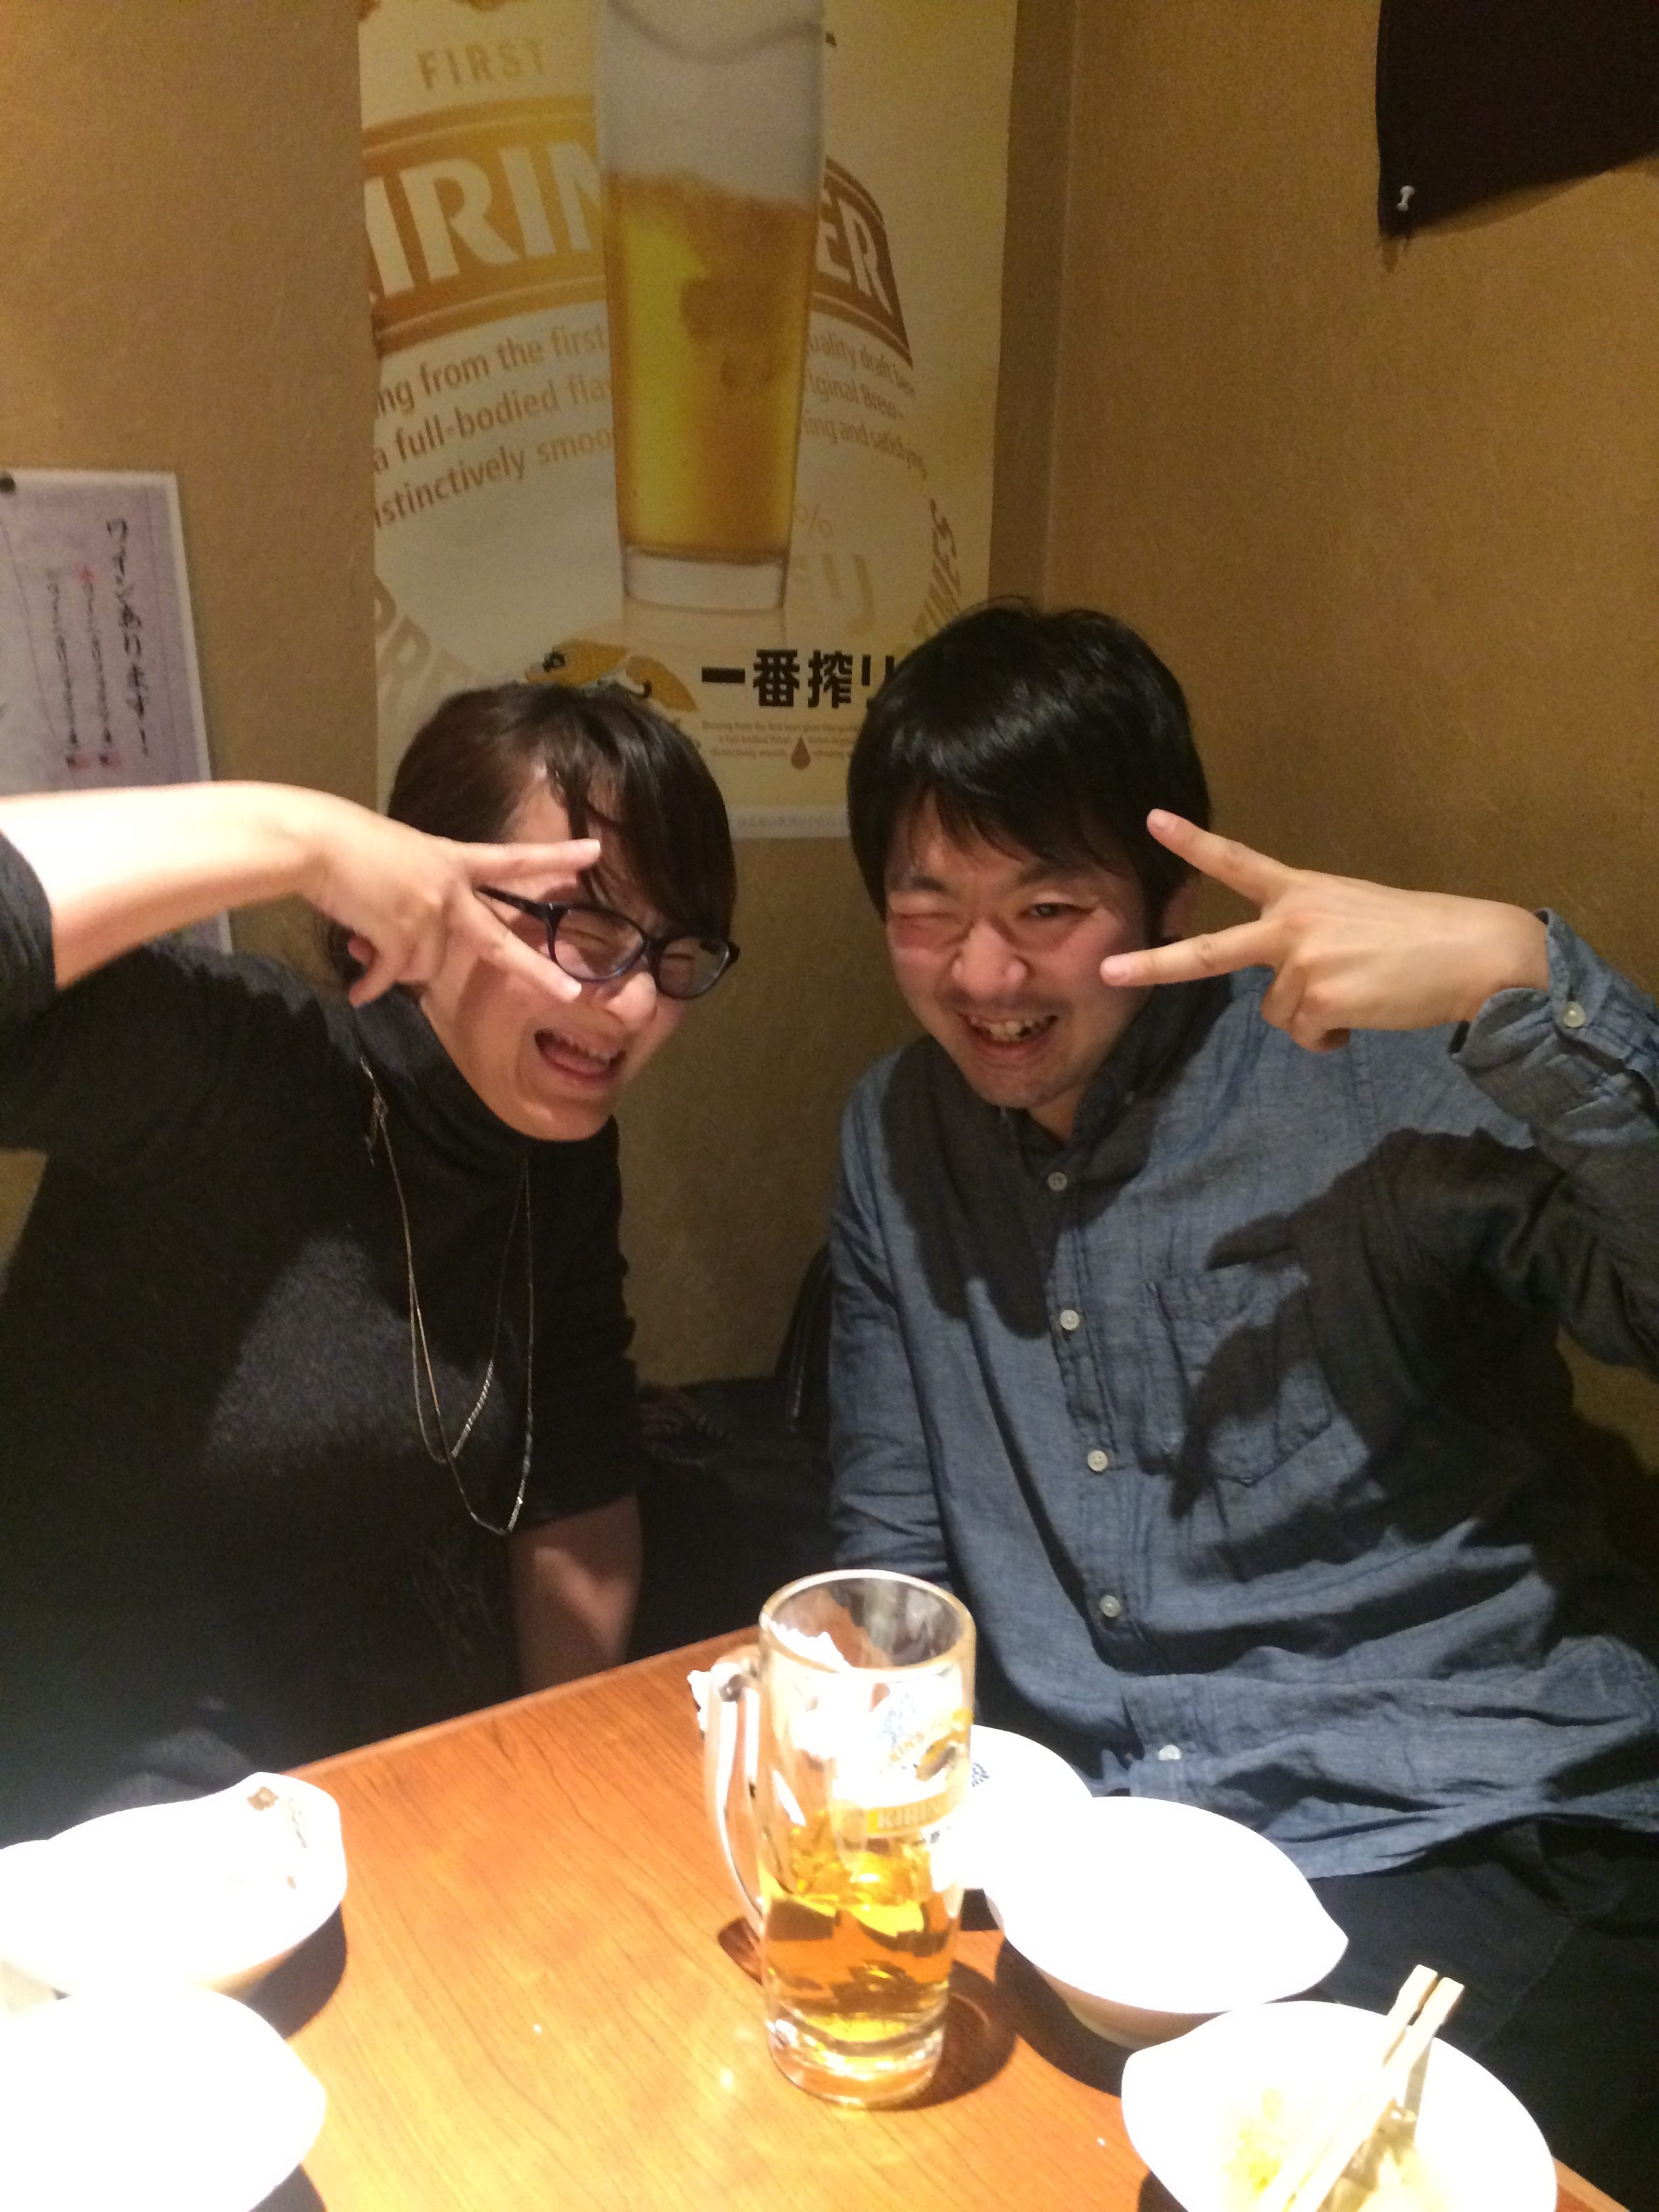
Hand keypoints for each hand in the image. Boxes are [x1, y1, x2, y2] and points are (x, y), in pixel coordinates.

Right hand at [303, 801, 600, 1007]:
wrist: (314, 842)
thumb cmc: (345, 844)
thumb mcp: (397, 860)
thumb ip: (416, 901)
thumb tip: (401, 957)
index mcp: (451, 859)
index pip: (511, 859)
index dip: (553, 857)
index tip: (594, 853)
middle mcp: (449, 889)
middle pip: (497, 940)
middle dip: (537, 970)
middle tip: (571, 992)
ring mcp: (428, 913)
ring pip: (423, 966)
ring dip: (395, 962)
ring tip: (366, 936)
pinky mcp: (401, 935)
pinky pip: (393, 978)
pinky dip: (372, 987)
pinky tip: (359, 993)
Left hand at [1100, 812, 1548, 1051]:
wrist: (1474, 952)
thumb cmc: (1421, 935)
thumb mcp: (1353, 915)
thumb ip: (1308, 936)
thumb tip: (1291, 992)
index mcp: (1302, 892)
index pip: (1237, 861)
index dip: (1193, 842)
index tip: (1152, 820)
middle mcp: (1291, 923)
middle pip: (1209, 952)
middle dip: (1154, 965)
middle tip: (1109, 972)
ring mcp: (1302, 962)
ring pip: (1279, 1013)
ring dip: (1314, 1017)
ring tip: (1361, 994)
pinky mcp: (1319, 999)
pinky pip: (1308, 1036)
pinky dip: (1333, 1038)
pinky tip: (1367, 1015)